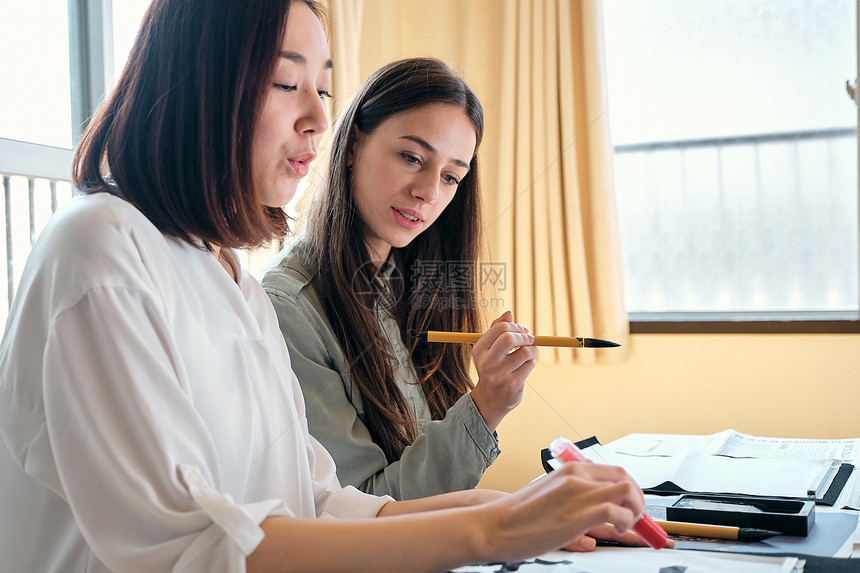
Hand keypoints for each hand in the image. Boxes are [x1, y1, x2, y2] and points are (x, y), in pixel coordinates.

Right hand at [469, 311, 536, 430]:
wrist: (491, 400)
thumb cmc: (492, 368)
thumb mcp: (489, 349)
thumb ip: (497, 329)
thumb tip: (508, 313)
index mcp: (479, 350)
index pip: (500, 328)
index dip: (516, 326)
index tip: (522, 330)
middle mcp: (487, 363)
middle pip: (510, 338)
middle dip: (524, 336)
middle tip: (529, 339)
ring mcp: (500, 375)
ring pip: (525, 352)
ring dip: (532, 350)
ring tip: (529, 353)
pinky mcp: (513, 384)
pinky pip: (530, 364)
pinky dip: (532, 361)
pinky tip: (526, 366)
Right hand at [477, 462, 648, 562]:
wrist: (494, 526)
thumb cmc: (517, 517)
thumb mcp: (550, 498)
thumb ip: (574, 499)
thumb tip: (600, 515)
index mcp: (569, 470)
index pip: (613, 471)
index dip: (630, 488)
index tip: (633, 504)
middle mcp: (576, 476)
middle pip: (624, 477)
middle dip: (638, 497)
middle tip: (636, 516)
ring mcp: (578, 493)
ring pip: (627, 490)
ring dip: (636, 509)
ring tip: (628, 524)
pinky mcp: (579, 513)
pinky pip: (618, 511)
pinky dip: (626, 522)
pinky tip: (618, 530)